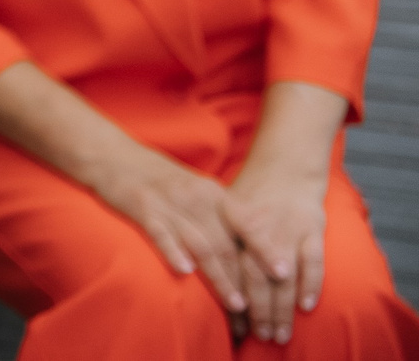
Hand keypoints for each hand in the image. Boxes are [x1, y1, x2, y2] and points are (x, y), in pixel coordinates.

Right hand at [90, 145, 249, 318]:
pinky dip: (173, 251)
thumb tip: (245, 249)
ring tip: (236, 305)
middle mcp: (195, 198)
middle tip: (256, 314)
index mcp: (211, 193)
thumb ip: (217, 215)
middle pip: (226, 244)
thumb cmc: (155, 177)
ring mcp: (168, 203)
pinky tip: (183, 272)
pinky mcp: (140, 207)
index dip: (265, 249)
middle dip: (244, 282)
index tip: (285, 274)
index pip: (245, 225)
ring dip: (220, 278)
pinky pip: (160, 231)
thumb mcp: (194, 188)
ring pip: (200, 244)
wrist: (110, 152)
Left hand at [222, 165, 327, 343]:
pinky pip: (313, 260)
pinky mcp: (312, 228)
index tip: (232, 318)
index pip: (229, 262)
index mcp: (233, 219)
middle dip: (260, 310)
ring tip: (280, 334)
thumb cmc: (249, 197)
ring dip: (283, 307)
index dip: (231, 291)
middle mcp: (260, 225)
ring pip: (286, 274)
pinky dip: (310, 283)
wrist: (284, 169)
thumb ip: (214, 238)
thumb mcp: (223, 209)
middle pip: (257, 274)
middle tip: (260, 336)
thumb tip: (191, 270)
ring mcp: (288, 228)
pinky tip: (304, 306)